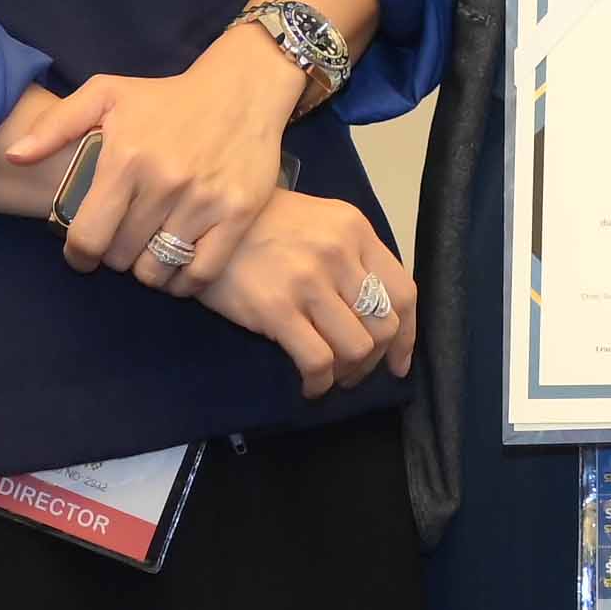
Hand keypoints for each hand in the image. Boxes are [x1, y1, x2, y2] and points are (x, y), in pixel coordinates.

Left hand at [8, 27, 299, 291]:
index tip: (83, 253)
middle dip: (114, 255)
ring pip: (158, 270)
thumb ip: (56, 125)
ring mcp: (205, 200)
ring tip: (147, 251)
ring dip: (147, 270)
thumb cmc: (167, 96)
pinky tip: (178, 265)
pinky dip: (184, 281)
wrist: (242, 89)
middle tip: (121, 241)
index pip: (88, 237)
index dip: (79, 255)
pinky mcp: (238, 213)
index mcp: (127, 158)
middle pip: (121, 257)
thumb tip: (13, 157)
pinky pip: (202, 272)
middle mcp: (165, 182)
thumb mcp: (106, 94)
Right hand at [192, 189, 417, 396]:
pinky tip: (309, 386)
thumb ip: (353, 257)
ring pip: (357, 348)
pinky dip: (319, 383)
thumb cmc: (263, 225)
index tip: (399, 361)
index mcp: (355, 231)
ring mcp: (310, 281)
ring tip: (332, 377)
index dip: (407, 336)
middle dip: (376, 360)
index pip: (403, 292)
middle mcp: (340, 254)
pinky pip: (318, 361)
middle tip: (356, 372)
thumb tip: (378, 311)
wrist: (203, 224)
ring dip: (349, 374)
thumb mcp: (320, 223)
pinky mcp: (277, 309)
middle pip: (384, 325)